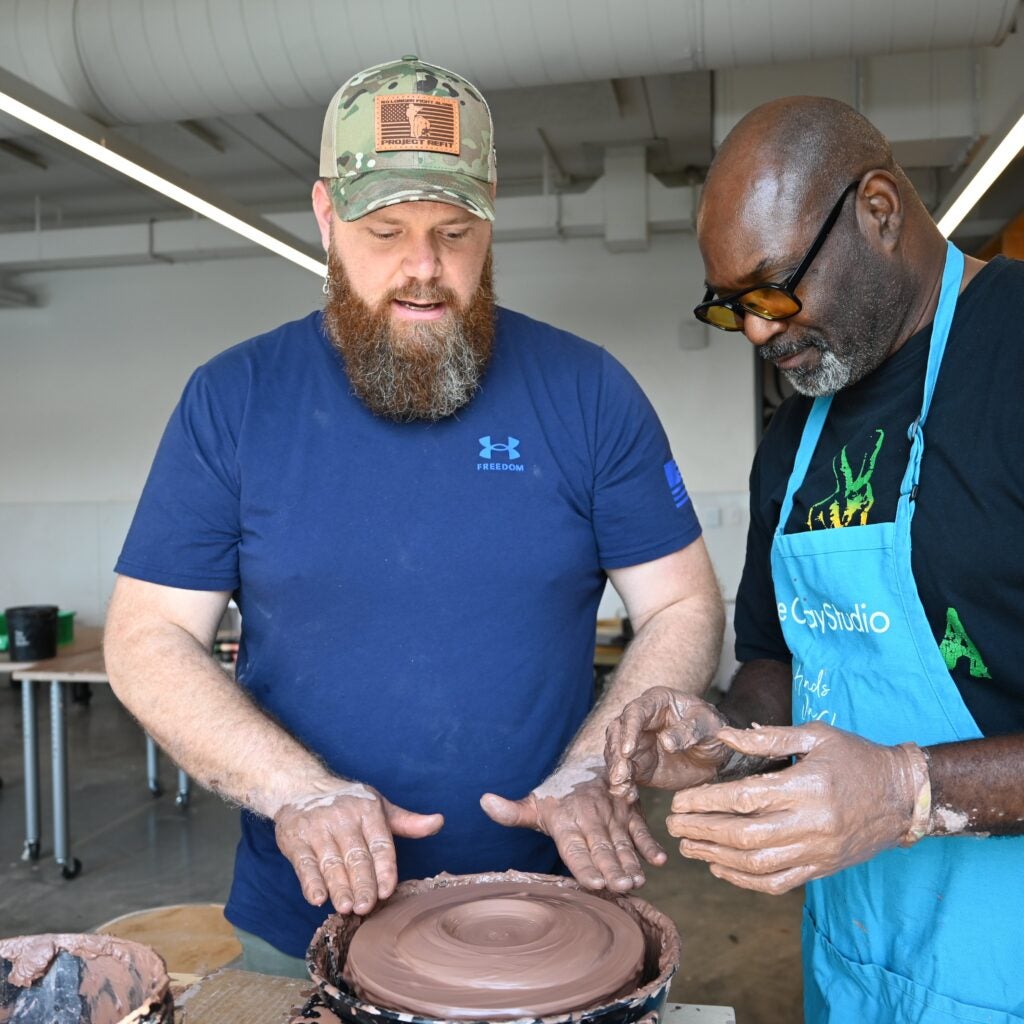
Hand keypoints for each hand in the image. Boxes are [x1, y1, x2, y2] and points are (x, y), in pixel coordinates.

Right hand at [273, 782, 442, 914]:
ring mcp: (318, 829)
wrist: (302, 787)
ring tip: (346, 907)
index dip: (384, 868)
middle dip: (362, 883)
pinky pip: (304, 864)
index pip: (379, 843)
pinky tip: (317, 898)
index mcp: (368, 810)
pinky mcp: (296, 840)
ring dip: (338, 887)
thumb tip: (439, 822)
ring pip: (331, 863)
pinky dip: (310, 882)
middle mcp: (343, 818)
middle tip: (366, 907)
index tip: (387, 891)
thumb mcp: (379, 807)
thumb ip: (407, 821)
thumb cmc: (348, 803)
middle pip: (356, 856)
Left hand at [479, 757, 665, 891]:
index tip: (595, 883)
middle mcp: (591, 818)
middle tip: (622, 887)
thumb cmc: (557, 795)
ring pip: (623, 842)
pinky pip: (641, 829)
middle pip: (602, 848)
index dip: (585, 865)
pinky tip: (660, 861)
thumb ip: (511, 811)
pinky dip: (651, 844)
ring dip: (632, 862)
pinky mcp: (629, 812)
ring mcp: (613, 815)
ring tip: (638, 881)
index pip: (575, 847)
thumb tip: (483, 801)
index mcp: (567, 821)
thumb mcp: (534, 803)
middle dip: (613, 868)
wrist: (586, 764)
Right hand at [605, 686, 736, 801]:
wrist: (715, 753)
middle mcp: (640, 722)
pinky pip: (625, 774)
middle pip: (617, 732)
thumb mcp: (707, 725)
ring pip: (616, 754)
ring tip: (622, 789)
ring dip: (616, 771)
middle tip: (620, 775)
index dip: (629, 731)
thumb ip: (688, 731)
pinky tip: (628, 795)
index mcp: (656, 703)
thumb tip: (665, 742)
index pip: (635, 712)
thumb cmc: (711, 729)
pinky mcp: (639, 765)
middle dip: (616, 754)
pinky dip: (624, 785)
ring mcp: (637, 744)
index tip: (627, 751)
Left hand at [666, 723, 928, 893]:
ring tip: (687, 847)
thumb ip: (768, 737)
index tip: (678, 802)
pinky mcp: (822, 868)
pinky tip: (720, 869)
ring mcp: (817, 851)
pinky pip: (778, 883)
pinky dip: (745, 880)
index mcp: (805, 787)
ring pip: (757, 864)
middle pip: (744, 836)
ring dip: (715, 858)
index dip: (705, 802)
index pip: (744, 798)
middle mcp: (810, 824)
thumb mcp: (816, 735)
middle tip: (672, 826)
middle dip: (701, 832)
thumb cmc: (857, 757)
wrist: (905, 796)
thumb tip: (726, 735)